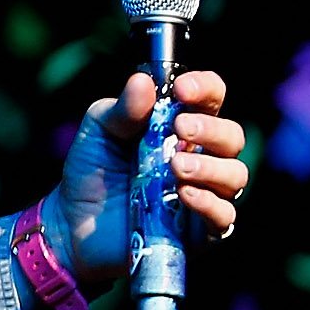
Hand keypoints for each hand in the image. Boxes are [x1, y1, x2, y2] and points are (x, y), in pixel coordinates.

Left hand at [50, 69, 248, 288]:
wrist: (74, 225)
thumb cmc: (91, 171)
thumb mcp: (99, 131)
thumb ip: (122, 109)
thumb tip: (143, 80)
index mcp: (179, 126)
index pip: (211, 98)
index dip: (205, 88)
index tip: (182, 89)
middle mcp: (200, 156)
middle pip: (232, 136)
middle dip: (211, 128)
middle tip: (180, 129)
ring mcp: (203, 192)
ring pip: (236, 175)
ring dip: (211, 167)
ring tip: (175, 167)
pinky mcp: (199, 229)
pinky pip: (224, 216)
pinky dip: (209, 203)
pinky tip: (183, 195)